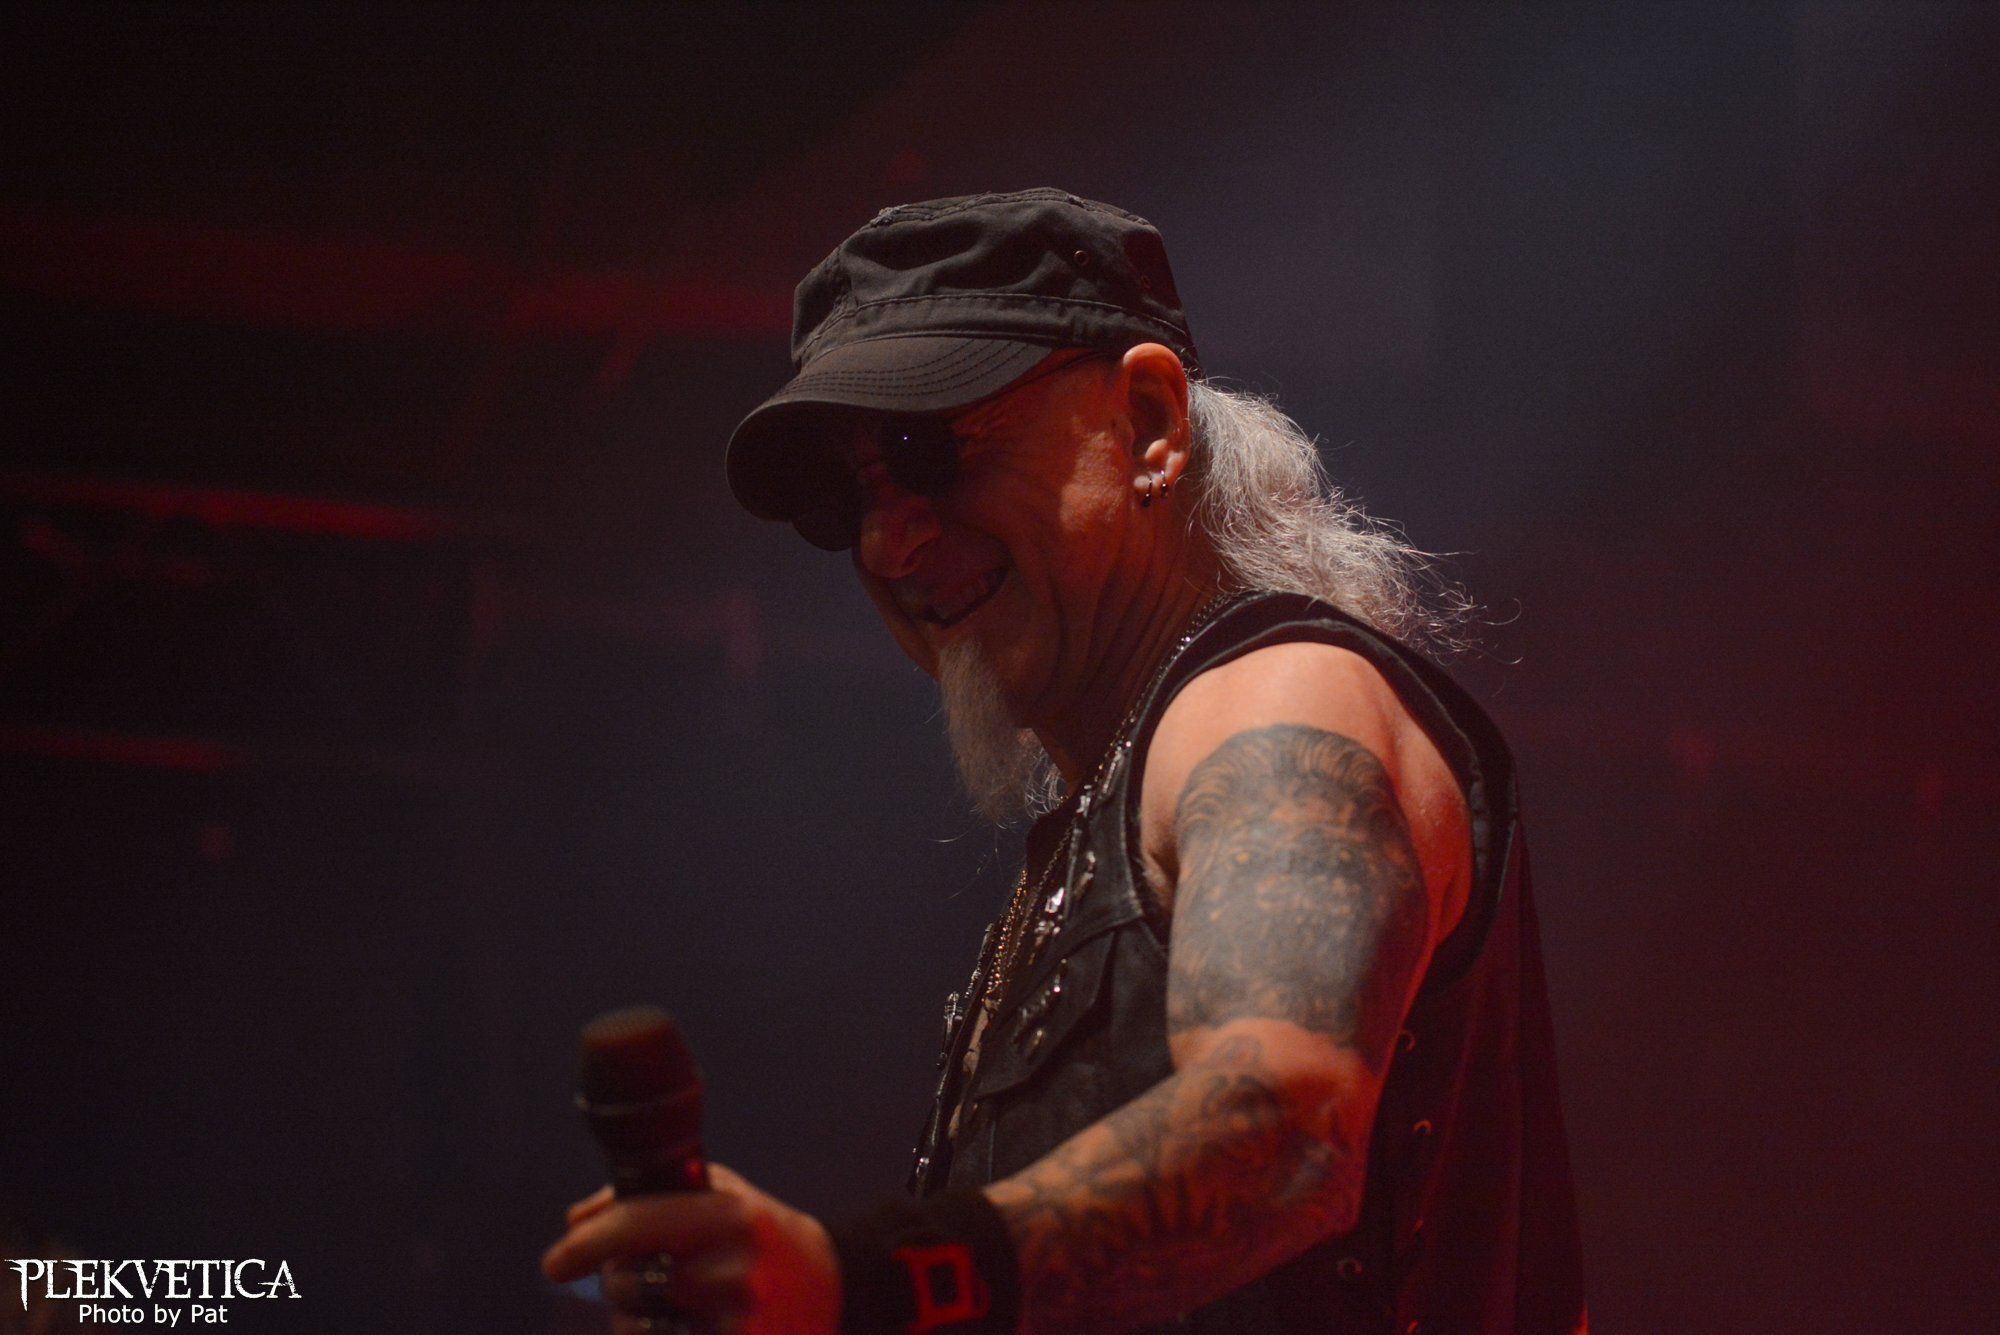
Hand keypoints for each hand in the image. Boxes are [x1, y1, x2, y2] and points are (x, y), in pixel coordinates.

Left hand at [541, 1163, 840, 1334]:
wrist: (831, 1285)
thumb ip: (649, 1196)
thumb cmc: (762, 1233)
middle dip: (622, 1280)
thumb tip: (575, 1219)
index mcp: (731, 1216)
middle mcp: (735, 1268)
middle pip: (628, 1281)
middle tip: (653, 1277)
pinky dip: (653, 1334)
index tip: (554, 1262)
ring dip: (635, 1318)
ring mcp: (737, 1316)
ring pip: (636, 1325)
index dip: (588, 1244)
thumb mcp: (720, 1194)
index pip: (639, 1224)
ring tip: (674, 1307)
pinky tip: (677, 1325)